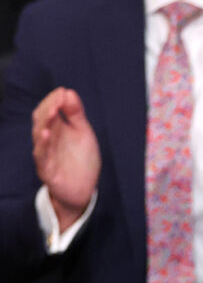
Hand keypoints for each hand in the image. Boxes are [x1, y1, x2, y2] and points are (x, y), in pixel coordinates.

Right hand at [31, 87, 100, 231]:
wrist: (83, 190)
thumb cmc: (81, 160)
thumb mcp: (83, 133)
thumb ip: (76, 114)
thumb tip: (68, 91)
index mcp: (56, 131)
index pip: (48, 112)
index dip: (53, 101)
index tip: (62, 92)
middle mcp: (47, 141)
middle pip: (41, 122)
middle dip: (49, 109)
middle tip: (58, 98)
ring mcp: (45, 156)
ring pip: (40, 137)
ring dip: (46, 123)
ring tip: (53, 111)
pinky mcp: (47, 170)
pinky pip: (42, 157)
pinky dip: (43, 145)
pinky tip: (47, 134)